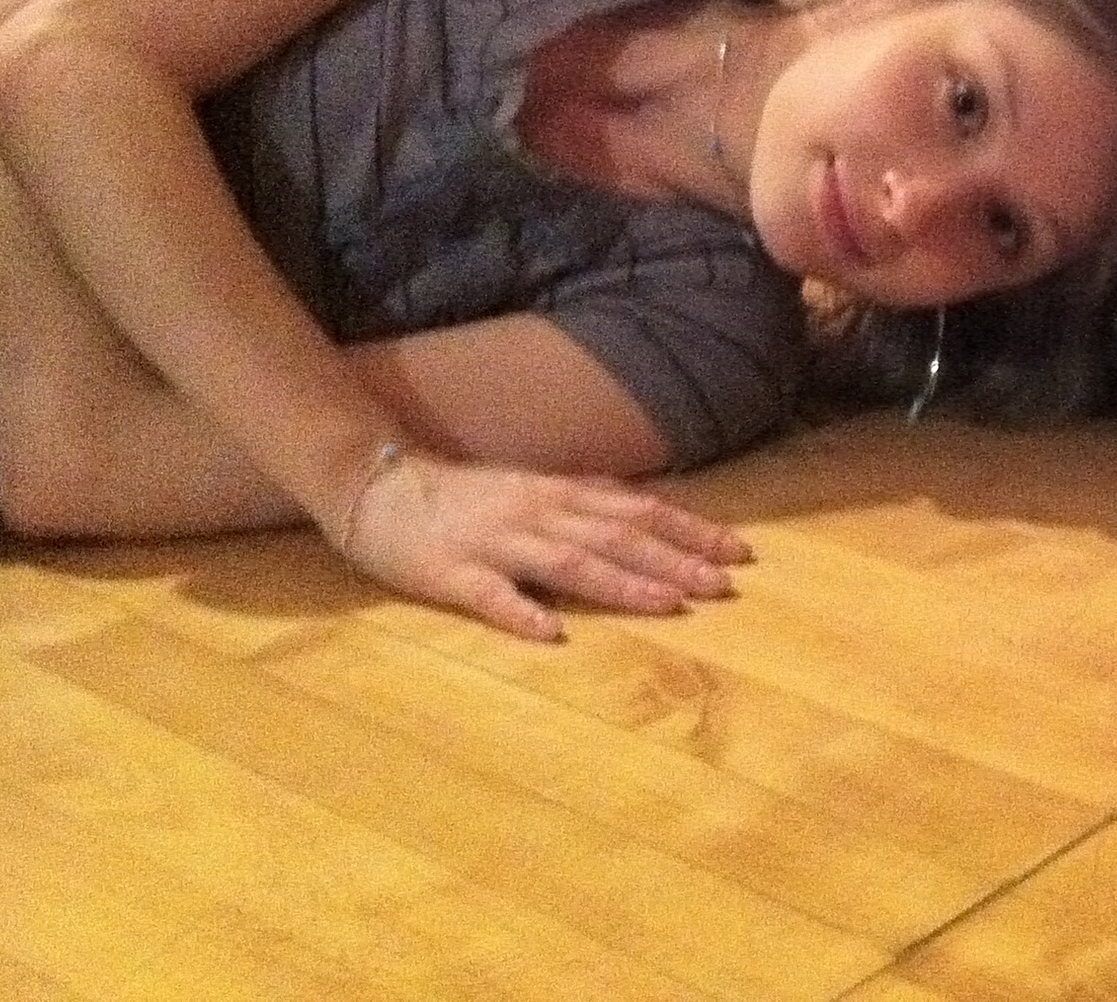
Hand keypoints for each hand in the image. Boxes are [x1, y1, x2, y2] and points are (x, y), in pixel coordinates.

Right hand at [331, 449, 754, 640]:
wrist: (378, 483)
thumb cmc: (465, 497)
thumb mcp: (535, 490)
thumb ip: (586, 505)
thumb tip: (650, 516)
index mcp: (560, 495)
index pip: (639, 510)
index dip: (690, 530)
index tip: (739, 552)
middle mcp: (538, 513)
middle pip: (617, 536)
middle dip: (674, 560)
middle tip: (724, 584)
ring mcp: (495, 542)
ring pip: (568, 561)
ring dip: (622, 584)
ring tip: (667, 605)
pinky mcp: (450, 573)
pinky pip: (489, 594)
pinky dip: (520, 612)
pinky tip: (550, 633)